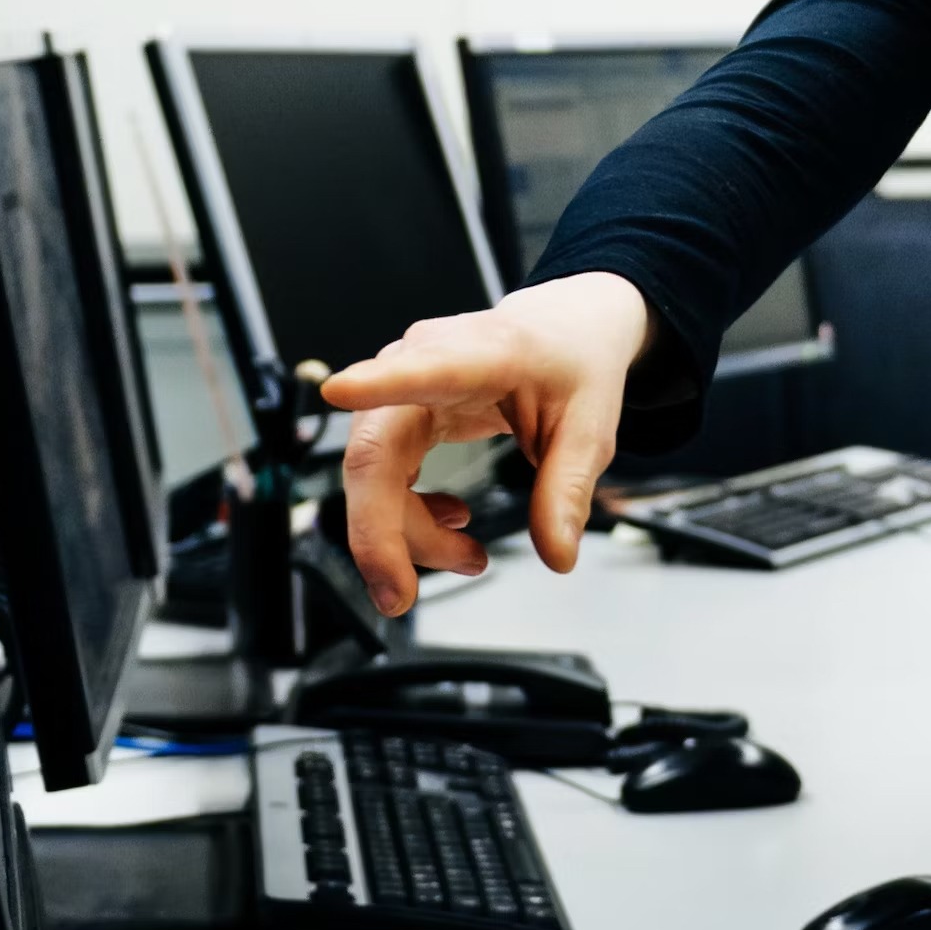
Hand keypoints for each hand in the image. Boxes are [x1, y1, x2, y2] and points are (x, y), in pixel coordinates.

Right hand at [312, 273, 654, 614]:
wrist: (560, 334)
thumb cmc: (569, 363)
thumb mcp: (589, 428)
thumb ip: (567, 490)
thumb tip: (557, 553)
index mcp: (481, 354)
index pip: (424, 368)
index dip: (379, 382)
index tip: (341, 390)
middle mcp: (423, 363)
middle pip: (376, 451)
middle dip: (378, 531)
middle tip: (399, 595)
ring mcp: (400, 389)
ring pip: (374, 476)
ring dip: (408, 532)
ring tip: (470, 557)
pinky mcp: (396, 413)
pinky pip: (383, 477)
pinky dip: (410, 516)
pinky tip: (453, 522)